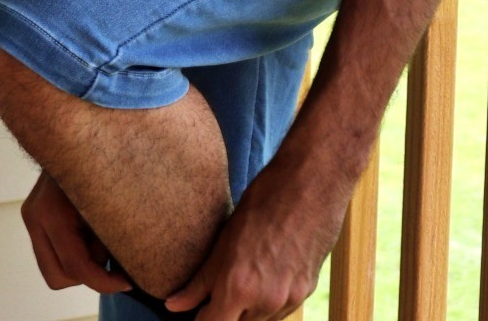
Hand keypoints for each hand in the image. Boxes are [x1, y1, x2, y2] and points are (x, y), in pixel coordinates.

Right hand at [21, 167, 134, 296]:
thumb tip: (129, 266)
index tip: (126, 281)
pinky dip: (72, 252)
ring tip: (99, 235)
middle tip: (113, 257)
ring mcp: (31, 215)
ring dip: (80, 264)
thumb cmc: (103, 156)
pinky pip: (51, 253)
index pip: (76, 265)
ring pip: (54, 270)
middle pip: (60, 276)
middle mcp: (35, 214)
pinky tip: (89, 231)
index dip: (104, 281)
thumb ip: (115, 230)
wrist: (73, 124)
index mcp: (53, 210)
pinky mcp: (32, 215)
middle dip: (89, 274)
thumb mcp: (112, 195)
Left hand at [165, 153, 349, 320]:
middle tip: (222, 289)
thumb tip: (173, 304)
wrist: (313, 181)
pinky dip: (270, 301)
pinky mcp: (308, 291)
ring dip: (249, 309)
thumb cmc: (265, 200)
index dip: (202, 319)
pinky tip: (268, 272)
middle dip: (226, 313)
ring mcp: (289, 298)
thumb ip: (201, 279)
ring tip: (248, 274)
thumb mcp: (226, 236)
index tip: (200, 311)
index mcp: (239, 286)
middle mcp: (265, 300)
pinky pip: (281, 310)